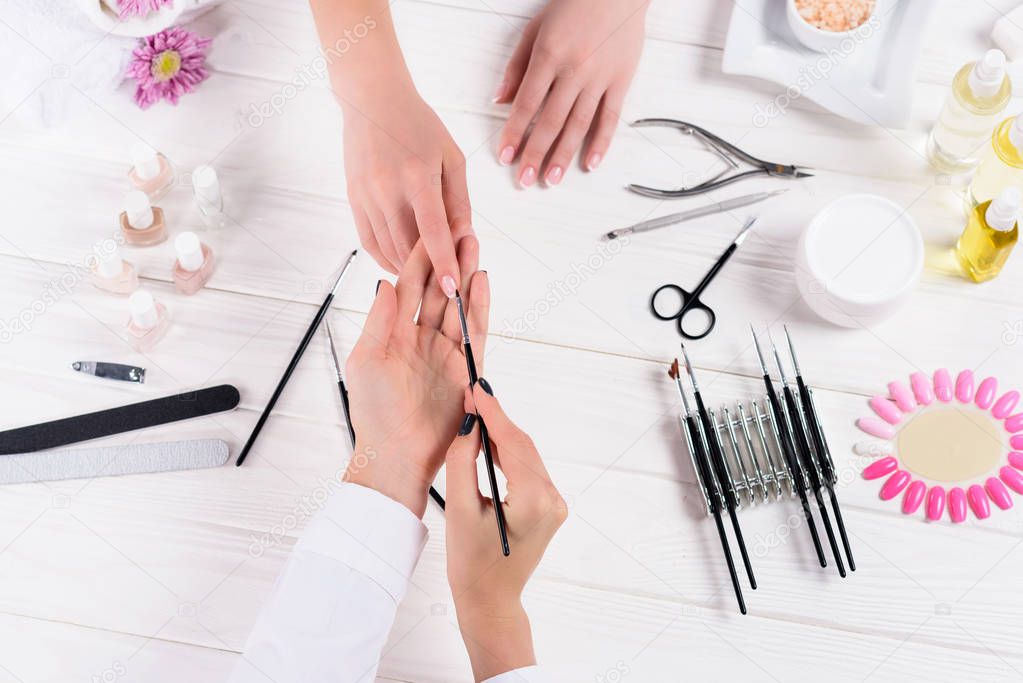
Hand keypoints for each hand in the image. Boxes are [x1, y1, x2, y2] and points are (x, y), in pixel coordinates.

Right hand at [342, 82, 471, 288]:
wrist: (372, 100)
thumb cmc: (418, 125)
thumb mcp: (451, 156)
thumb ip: (459, 199)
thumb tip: (464, 237)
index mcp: (418, 176)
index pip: (433, 232)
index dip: (443, 263)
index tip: (453, 290)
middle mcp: (388, 189)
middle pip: (408, 247)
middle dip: (428, 271)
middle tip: (446, 285)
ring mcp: (366, 195)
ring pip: (388, 249)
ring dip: (408, 268)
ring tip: (427, 275)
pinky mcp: (353, 199)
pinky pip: (369, 241)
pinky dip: (386, 258)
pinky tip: (402, 263)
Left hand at [343, 237, 487, 517]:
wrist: (397, 456)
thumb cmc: (374, 414)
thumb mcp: (366, 361)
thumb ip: (379, 322)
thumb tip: (386, 283)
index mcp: (394, 332)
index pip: (409, 287)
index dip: (419, 259)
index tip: (428, 229)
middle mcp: (422, 337)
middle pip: (439, 290)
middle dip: (448, 259)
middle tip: (460, 227)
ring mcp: (445, 352)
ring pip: (458, 305)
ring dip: (466, 275)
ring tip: (474, 245)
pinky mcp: (465, 368)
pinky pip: (474, 332)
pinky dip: (478, 306)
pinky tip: (481, 281)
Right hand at [444, 384, 567, 680]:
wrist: (491, 600)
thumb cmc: (471, 563)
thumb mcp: (459, 509)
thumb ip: (464, 461)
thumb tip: (469, 423)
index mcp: (534, 502)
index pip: (513, 443)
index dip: (493, 412)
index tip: (476, 388)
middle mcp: (553, 500)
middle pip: (523, 446)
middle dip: (497, 420)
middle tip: (471, 395)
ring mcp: (556, 504)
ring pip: (526, 456)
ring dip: (502, 435)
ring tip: (475, 414)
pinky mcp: (550, 507)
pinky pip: (529, 470)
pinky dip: (509, 454)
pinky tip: (490, 441)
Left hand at [494, 0, 648, 186]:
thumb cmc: (573, 6)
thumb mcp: (536, 29)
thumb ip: (517, 66)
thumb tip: (500, 100)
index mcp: (549, 55)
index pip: (526, 104)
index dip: (514, 132)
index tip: (505, 156)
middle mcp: (574, 70)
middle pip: (551, 121)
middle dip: (535, 153)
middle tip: (525, 179)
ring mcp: (599, 78)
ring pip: (579, 124)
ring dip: (564, 155)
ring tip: (552, 179)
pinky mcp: (621, 81)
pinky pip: (611, 117)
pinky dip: (601, 143)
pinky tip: (590, 163)